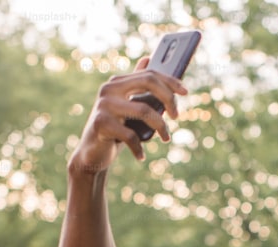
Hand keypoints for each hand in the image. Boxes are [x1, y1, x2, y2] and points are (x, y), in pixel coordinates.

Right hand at [69, 58, 187, 169]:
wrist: (91, 153)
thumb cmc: (114, 130)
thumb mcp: (127, 106)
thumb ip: (136, 85)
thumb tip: (148, 58)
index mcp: (117, 82)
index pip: (149, 73)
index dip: (170, 81)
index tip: (186, 92)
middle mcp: (109, 89)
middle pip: (148, 82)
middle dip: (168, 98)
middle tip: (176, 116)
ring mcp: (103, 106)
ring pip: (143, 110)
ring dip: (160, 126)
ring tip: (166, 138)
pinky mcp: (101, 124)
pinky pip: (130, 135)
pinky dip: (138, 148)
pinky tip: (141, 156)